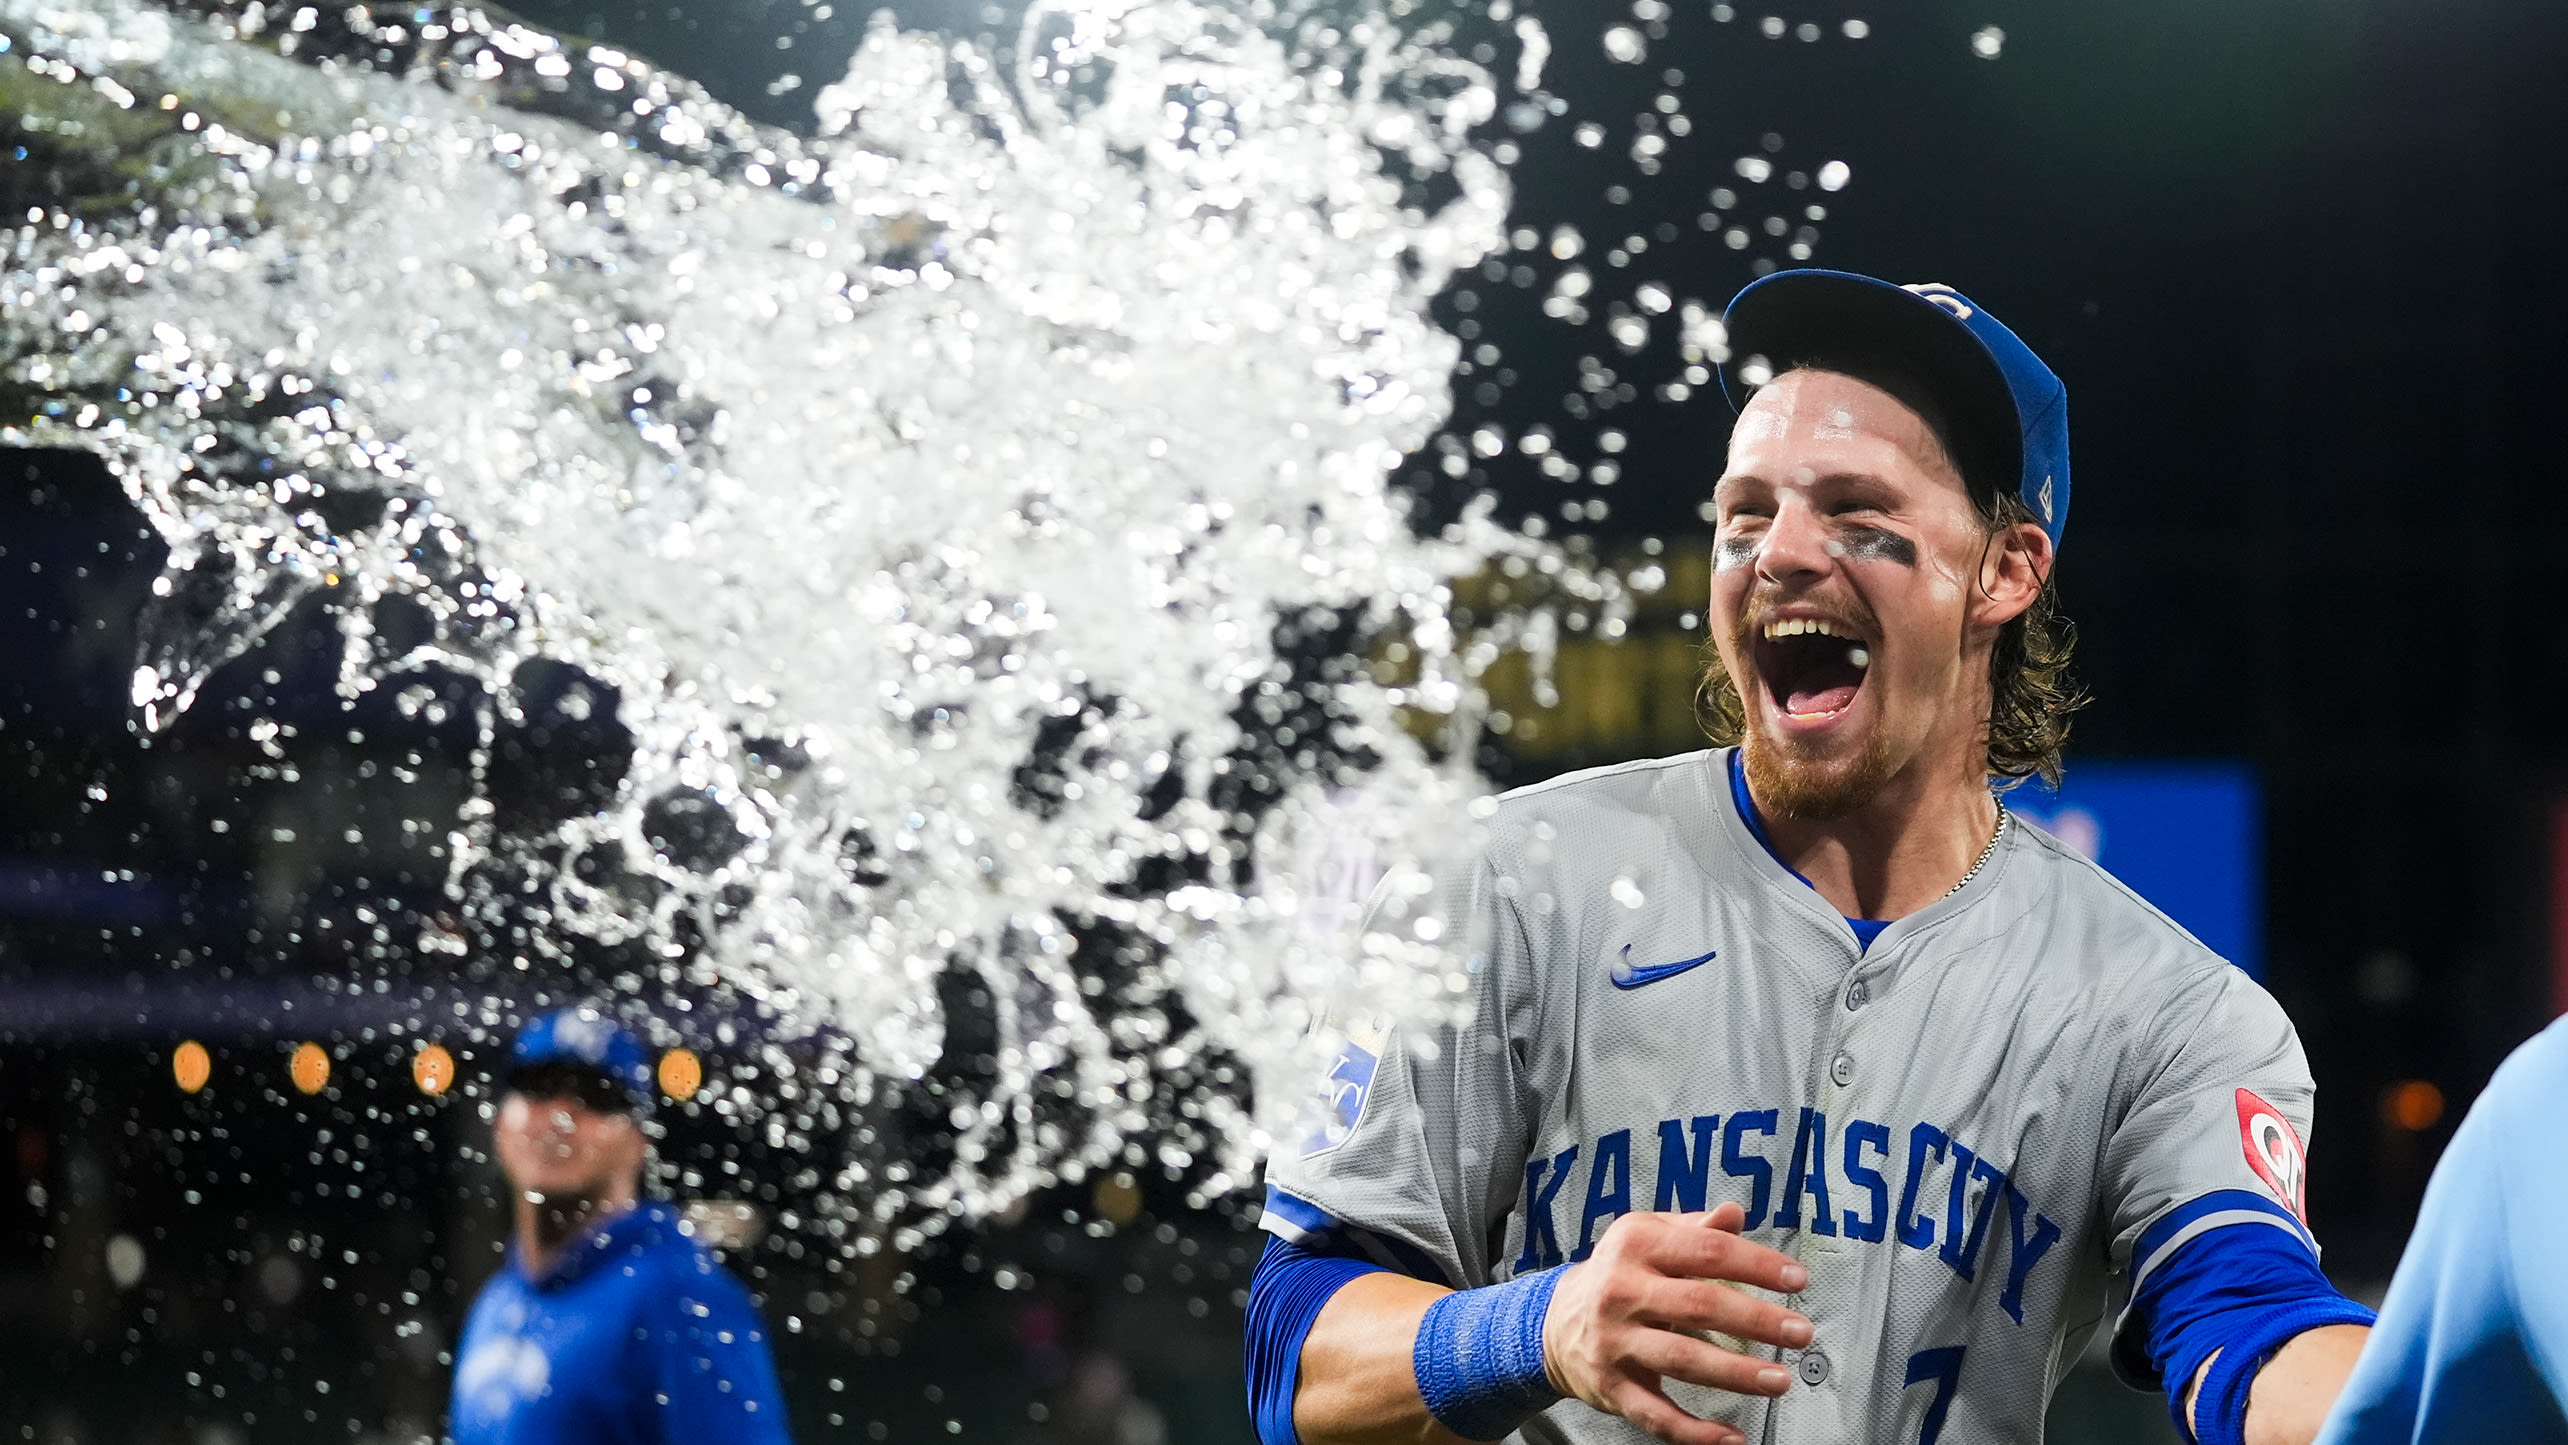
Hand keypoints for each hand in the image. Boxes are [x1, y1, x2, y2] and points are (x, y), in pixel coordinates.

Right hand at [1540, 1204, 1813, 1444]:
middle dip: (1757, 1321)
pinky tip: (1732, 1437)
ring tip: (1779, 1380)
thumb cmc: (1619, 1274)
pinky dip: (1696, 1433)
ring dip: (1737, 1373)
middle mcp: (1622, 1291)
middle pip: (1700, 1305)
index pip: (1708, 1251)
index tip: (1796, 1279)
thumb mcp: (1648, 1237)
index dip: (1757, 1265)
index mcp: (1636, 1245)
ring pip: (1683, 1360)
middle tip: (1800, 1332)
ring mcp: (1615, 1341)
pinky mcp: (1611, 1386)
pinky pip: (1657, 1414)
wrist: (1554, 1322)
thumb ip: (1695, 1229)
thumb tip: (1735, 1214)